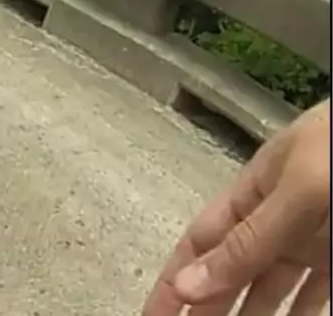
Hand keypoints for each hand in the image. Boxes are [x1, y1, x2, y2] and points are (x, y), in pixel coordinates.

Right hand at [143, 100, 329, 314]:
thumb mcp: (299, 190)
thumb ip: (247, 242)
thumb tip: (188, 285)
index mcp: (254, 193)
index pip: (200, 244)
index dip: (175, 281)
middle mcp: (281, 220)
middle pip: (234, 274)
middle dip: (209, 309)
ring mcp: (318, 240)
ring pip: (277, 293)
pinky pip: (321, 296)